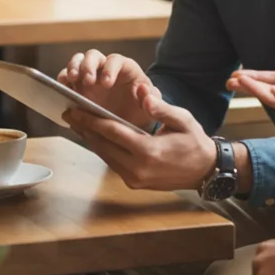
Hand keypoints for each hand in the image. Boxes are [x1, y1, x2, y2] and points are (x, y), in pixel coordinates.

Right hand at [58, 49, 158, 130]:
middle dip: (88, 66)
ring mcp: (89, 76)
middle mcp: (105, 68)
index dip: (110, 69)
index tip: (107, 84)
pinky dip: (62, 82)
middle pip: (93, 56)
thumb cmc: (142, 111)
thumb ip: (152, 98)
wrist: (129, 124)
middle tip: (87, 81)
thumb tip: (144, 91)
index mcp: (125, 69)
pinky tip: (61, 91)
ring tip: (70, 81)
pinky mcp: (77, 87)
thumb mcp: (152, 106)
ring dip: (72, 68)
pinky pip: (66, 78)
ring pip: (77, 61)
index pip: (115, 60)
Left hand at [63, 92, 216, 191]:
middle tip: (68, 113)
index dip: (91, 120)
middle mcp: (138, 169)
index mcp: (148, 151)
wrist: (205, 171)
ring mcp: (135, 179)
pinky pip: (112, 163)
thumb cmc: (195, 142)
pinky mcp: (134, 183)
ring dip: (91, 139)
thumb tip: (142, 92)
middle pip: (102, 146)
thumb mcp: (182, 119)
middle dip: (84, 129)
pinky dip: (102, 148)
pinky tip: (95, 137)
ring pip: (105, 155)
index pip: (112, 132)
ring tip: (78, 123)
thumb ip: (160, 107)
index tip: (75, 109)